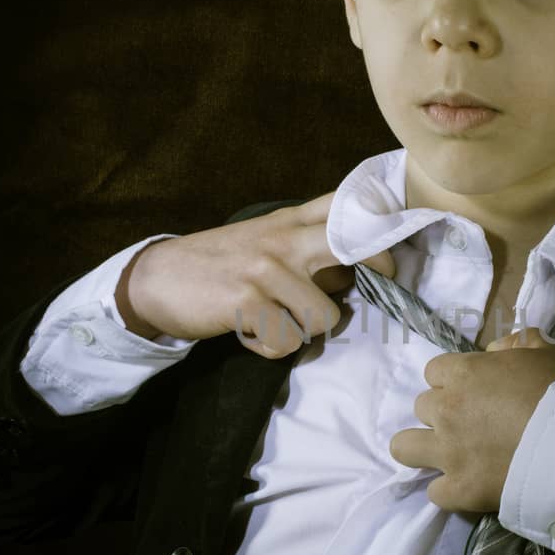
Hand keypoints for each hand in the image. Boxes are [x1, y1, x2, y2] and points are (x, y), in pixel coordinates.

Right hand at [115, 190, 395, 354]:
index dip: (384, 226)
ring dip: (303, 332)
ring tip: (275, 322)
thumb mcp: (266, 240)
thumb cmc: (219, 264)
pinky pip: (288, 341)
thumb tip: (357, 274)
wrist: (158, 278)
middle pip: (356, 245)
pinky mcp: (248, 300)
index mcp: (291, 219)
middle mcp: (285, 237)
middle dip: (377, 272)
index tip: (396, 253)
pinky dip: (271, 348)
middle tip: (376, 290)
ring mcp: (268, 268)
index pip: (349, 206)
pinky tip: (250, 334)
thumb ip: (308, 245)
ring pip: (326, 317)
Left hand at [390, 327, 554, 512]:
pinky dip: (450, 490)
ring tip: (449, 454)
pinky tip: (469, 486)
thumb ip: (516, 344)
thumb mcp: (545, 351)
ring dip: (423, 448)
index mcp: (463, 374)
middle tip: (472, 422)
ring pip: (404, 447)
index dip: (454, 381)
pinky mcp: (459, 490)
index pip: (434, 371)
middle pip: (422, 407)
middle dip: (442, 412)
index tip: (474, 391)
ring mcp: (449, 452)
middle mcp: (446, 411)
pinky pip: (435, 491)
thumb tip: (495, 351)